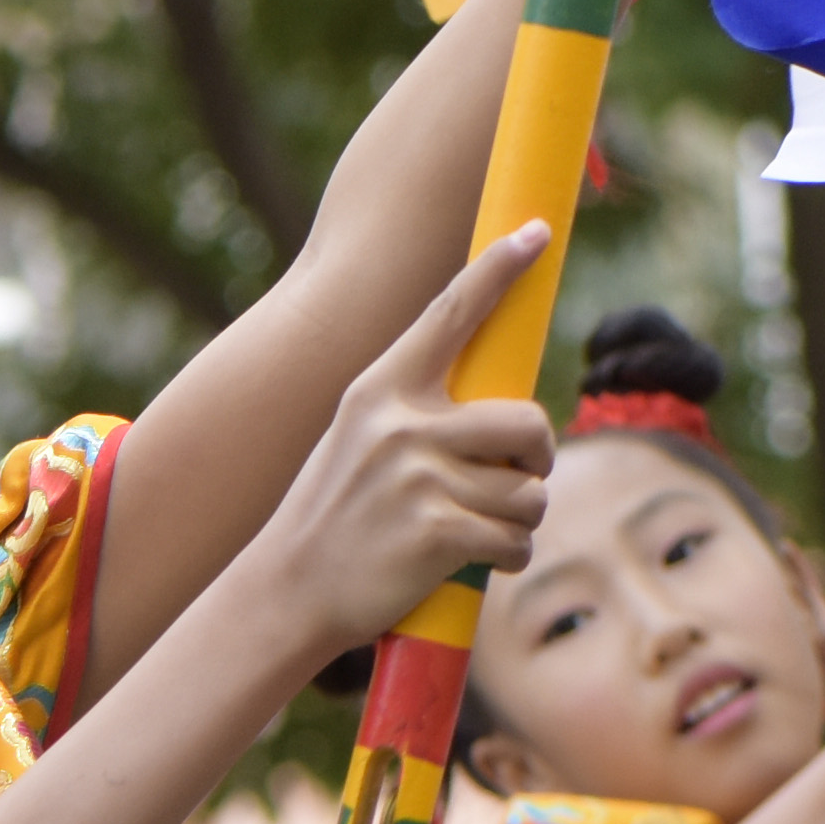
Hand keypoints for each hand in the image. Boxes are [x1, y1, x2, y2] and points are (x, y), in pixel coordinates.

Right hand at [249, 224, 558, 646]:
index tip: (537, 232)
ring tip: (477, 530)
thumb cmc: (334, 516)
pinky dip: (507, 557)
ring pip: (531, 492)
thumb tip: (500, 408)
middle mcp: (401, 425)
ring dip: (519, 520)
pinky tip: (473, 563)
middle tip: (514, 479)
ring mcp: (419, 477)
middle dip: (536, 458)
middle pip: (527, 421)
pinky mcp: (438, 532)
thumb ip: (417, 413)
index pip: (450, 312)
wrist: (287, 591)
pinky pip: (516, 540)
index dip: (500, 268)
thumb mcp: (357, 440)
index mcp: (380, 389)